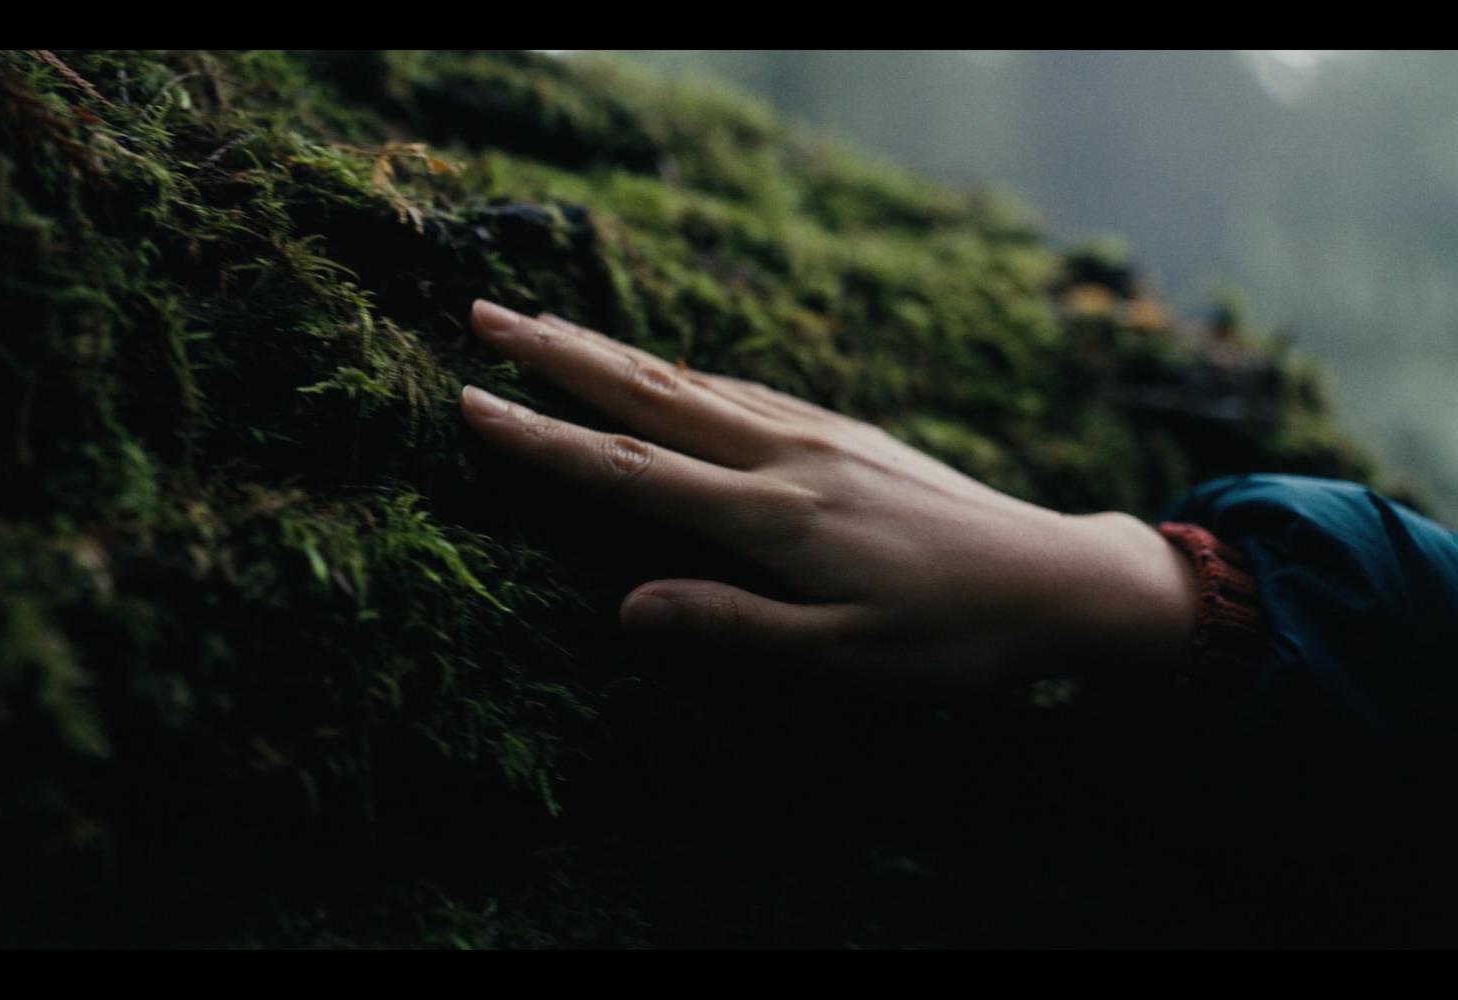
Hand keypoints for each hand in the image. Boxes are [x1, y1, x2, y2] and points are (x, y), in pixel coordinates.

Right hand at [459, 300, 1197, 694]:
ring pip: (694, 381)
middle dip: (559, 355)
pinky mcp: (847, 431)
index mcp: (778, 518)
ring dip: (612, 353)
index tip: (473, 402)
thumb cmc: (953, 639)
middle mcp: (790, 457)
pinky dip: (683, 372)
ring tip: (547, 329)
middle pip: (652, 395)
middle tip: (483, 316)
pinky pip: (744, 390)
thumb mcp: (846, 659)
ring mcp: (821, 434)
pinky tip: (663, 370)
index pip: (633, 472)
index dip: (546, 439)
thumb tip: (627, 606)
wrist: (1057, 578)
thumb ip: (734, 626)